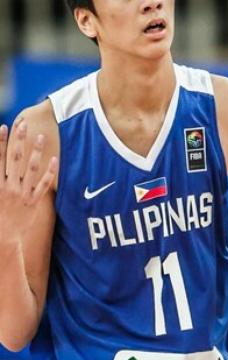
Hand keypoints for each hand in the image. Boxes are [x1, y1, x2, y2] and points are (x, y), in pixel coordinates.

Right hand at [0, 121, 57, 242]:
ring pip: (31, 168)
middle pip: (15, 159)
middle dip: (19, 141)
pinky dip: (50, 172)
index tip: (3, 127)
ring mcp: (22, 194)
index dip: (0, 142)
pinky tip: (55, 160)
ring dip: (36, 151)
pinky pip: (44, 185)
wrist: (2, 239)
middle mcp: (9, 187)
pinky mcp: (33, 201)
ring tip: (42, 136)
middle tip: (24, 124)